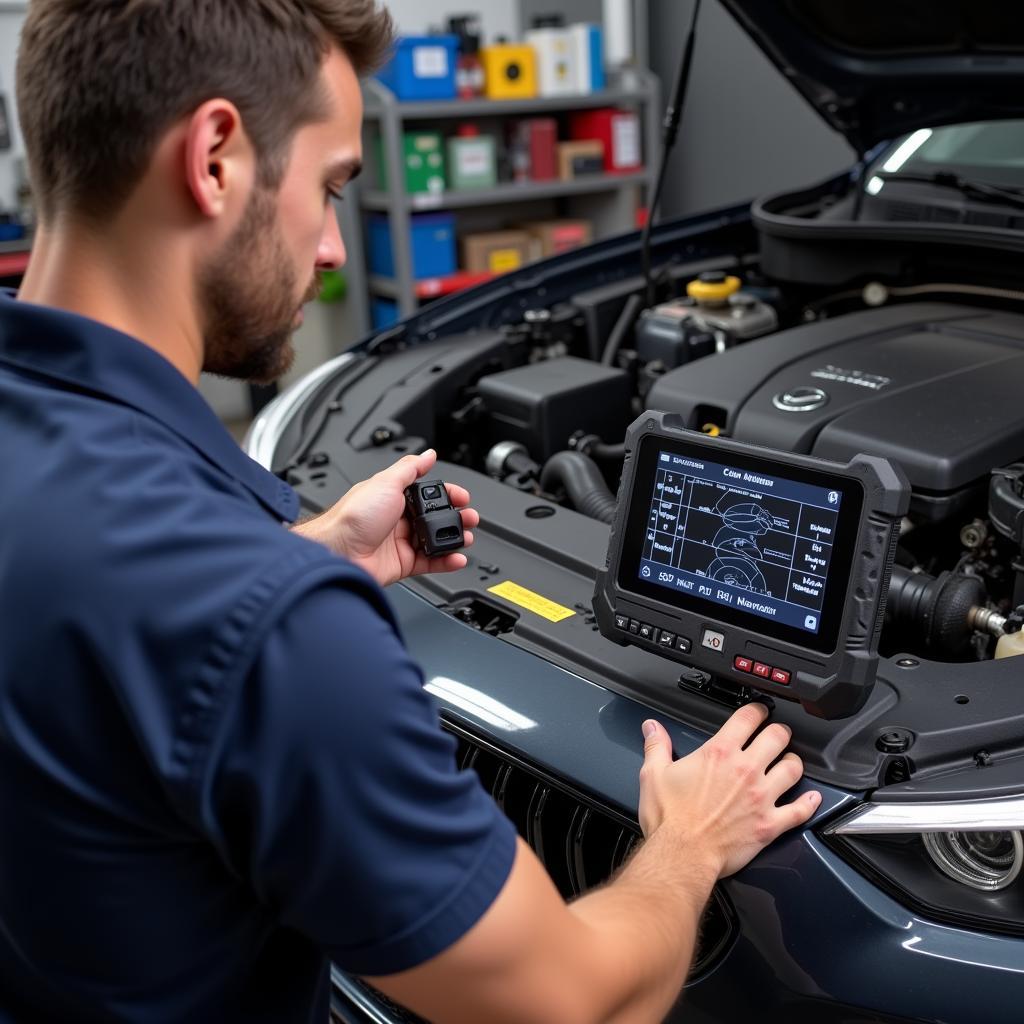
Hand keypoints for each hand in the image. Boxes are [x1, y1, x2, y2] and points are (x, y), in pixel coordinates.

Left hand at [293, 449, 478, 587]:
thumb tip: (427, 454)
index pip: (428, 494)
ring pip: (436, 541)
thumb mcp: (385, 482)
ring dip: (454, 539)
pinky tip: (457, 557)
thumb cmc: (352, 517)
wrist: (338, 552)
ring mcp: (400, 542)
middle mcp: (397, 519)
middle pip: (435, 518)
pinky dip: (446, 561)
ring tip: (467, 538)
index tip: (461, 497)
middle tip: (470, 518)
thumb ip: (409, 468)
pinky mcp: (402, 564)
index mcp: (393, 497)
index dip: (447, 494)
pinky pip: (430, 562)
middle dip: (456, 518)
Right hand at [638, 704, 820, 878]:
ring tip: (790, 762)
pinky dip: (809, 804)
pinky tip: (812, 799)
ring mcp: (761, 797)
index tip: (758, 711)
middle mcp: (745, 770)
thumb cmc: (670, 818)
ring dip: (794, 762)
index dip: (756, 709)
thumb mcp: (655, 774)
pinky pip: (799, 810)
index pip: (747, 718)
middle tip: (777, 733)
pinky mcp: (769, 824)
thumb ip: (657, 746)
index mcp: (719, 753)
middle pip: (777, 737)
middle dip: (779, 731)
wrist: (683, 855)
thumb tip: (652, 728)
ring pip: (793, 769)